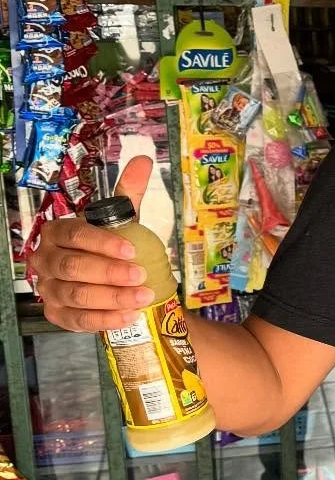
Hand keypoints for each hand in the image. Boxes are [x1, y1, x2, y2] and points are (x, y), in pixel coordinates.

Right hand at [31, 156, 154, 332]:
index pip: (74, 235)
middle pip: (73, 267)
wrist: (114, 281)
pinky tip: (128, 315)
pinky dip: (105, 319)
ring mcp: (50, 289)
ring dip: (112, 298)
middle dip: (109, 273)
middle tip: (141, 276)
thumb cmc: (113, 247)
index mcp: (58, 233)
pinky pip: (78, 320)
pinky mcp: (58, 314)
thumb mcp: (121, 220)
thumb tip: (142, 160)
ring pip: (76, 295)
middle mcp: (47, 260)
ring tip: (143, 296)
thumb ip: (128, 193)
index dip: (102, 243)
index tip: (133, 250)